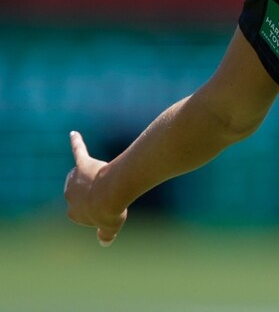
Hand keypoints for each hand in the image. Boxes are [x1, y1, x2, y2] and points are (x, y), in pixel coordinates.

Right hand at [64, 131, 127, 246]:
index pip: (86, 212)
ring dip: (96, 180)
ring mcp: (74, 180)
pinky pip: (78, 152)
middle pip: (86, 194)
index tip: (110, 211)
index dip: (102, 210)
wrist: (112, 193)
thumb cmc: (111, 210)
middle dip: (98, 195)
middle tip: (111, 197)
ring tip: (106, 183)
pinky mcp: (83, 165)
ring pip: (85, 178)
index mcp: (72, 214)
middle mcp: (68, 195)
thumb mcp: (110, 227)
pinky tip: (74, 134)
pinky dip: (77, 143)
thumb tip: (104, 242)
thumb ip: (105, 235)